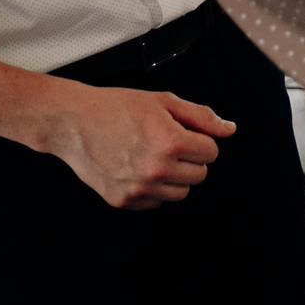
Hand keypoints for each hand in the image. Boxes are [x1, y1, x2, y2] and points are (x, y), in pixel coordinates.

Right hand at [38, 81, 230, 208]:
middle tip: (168, 143)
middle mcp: (156, 170)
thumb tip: (230, 130)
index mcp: (171, 142)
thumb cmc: (118, 107)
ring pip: (180, 193)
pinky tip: (138, 168)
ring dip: (175, 177)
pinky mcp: (123, 201)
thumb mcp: (164, 101)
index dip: (201, 140)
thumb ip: (202, 117)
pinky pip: (156, 203)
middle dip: (191, 158)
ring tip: (154, 156)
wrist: (74, 122)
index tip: (185, 133)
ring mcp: (139, 188)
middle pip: (200, 175)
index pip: (211, 152)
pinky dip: (153, 189)